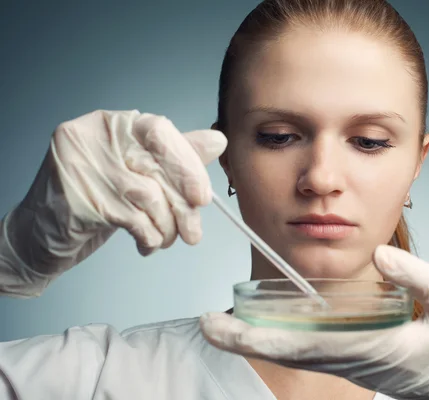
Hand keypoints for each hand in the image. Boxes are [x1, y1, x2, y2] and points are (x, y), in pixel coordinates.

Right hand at [7, 110, 225, 274]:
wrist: (41, 235)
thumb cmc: (96, 200)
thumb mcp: (138, 174)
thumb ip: (175, 155)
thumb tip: (217, 140)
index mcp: (111, 123)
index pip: (160, 131)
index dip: (187, 164)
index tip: (202, 195)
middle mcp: (93, 136)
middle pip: (156, 165)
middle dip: (183, 205)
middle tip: (194, 232)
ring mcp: (81, 165)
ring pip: (148, 196)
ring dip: (166, 227)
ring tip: (167, 239)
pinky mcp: (76, 198)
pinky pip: (132, 219)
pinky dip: (149, 237)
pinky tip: (147, 244)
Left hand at [200, 245, 428, 399]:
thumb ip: (419, 276)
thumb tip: (382, 254)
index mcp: (371, 348)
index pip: (304, 344)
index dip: (259, 337)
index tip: (222, 327)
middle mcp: (351, 360)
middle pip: (287, 352)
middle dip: (243, 342)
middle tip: (205, 326)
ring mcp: (349, 364)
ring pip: (293, 354)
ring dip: (255, 342)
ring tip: (221, 327)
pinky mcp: (351, 361)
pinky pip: (306, 353)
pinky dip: (277, 342)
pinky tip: (262, 331)